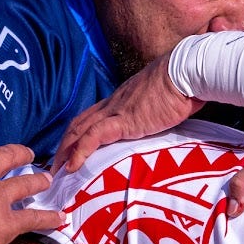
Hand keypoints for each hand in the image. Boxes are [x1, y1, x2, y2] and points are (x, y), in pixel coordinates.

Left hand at [54, 53, 201, 172]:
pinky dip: (80, 152)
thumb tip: (161, 125)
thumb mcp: (164, 104)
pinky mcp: (123, 120)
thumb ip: (156, 115)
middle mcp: (113, 104)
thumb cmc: (183, 86)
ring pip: (80, 130)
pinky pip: (94, 136)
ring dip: (65, 151)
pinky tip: (72, 166)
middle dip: (65, 145)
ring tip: (57, 171)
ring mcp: (116, 111)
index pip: (91, 116)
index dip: (78, 133)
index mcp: (121, 100)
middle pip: (79, 124)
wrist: (187, 73)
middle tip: (56, 165)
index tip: (71, 150)